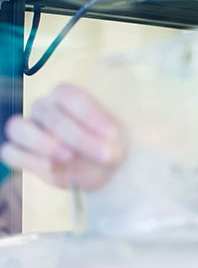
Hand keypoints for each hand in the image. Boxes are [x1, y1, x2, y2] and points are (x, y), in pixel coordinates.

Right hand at [0, 83, 126, 190]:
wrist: (103, 171)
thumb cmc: (108, 147)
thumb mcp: (117, 139)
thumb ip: (110, 137)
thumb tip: (107, 142)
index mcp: (65, 96)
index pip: (70, 97)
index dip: (90, 115)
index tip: (112, 134)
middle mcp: (43, 108)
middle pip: (49, 114)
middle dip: (79, 137)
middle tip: (104, 155)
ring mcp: (28, 129)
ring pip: (18, 128)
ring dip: (44, 143)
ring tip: (70, 158)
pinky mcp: (20, 153)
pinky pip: (10, 152)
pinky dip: (27, 159)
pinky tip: (51, 167)